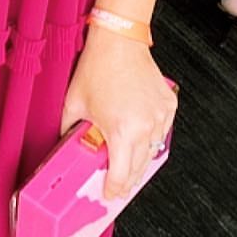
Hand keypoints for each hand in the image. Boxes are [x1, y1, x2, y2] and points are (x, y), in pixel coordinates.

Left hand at [60, 28, 175, 200]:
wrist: (119, 42)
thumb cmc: (98, 68)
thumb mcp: (74, 105)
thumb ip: (70, 131)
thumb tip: (69, 146)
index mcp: (121, 131)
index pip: (121, 174)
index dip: (114, 188)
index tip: (109, 193)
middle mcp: (144, 126)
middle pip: (139, 168)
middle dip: (127, 179)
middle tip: (118, 185)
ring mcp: (159, 116)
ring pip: (152, 151)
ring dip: (140, 160)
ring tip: (128, 164)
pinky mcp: (168, 106)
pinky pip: (161, 131)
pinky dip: (151, 138)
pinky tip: (139, 138)